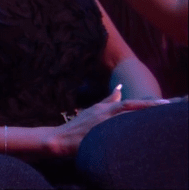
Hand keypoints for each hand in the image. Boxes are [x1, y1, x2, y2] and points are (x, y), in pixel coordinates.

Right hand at [46, 85, 169, 155]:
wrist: (60, 138)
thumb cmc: (77, 126)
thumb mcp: (93, 110)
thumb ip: (108, 101)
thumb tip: (120, 88)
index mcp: (104, 108)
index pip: (129, 104)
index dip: (147, 103)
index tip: (164, 103)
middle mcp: (104, 113)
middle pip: (131, 108)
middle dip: (149, 107)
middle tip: (167, 105)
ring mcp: (101, 123)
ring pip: (125, 118)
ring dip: (141, 117)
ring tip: (158, 116)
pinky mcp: (97, 134)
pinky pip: (116, 132)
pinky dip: (128, 131)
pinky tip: (140, 134)